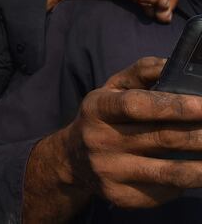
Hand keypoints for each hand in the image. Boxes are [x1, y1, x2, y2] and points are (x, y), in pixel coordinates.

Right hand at [24, 58, 201, 220]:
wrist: (72, 159)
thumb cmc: (103, 117)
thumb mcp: (112, 88)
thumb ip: (142, 72)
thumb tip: (174, 66)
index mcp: (97, 109)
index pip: (137, 106)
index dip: (174, 106)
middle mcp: (100, 141)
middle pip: (161, 138)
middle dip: (199, 135)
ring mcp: (110, 172)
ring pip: (168, 172)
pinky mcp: (122, 197)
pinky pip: (162, 191)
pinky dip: (185, 182)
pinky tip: (196, 172)